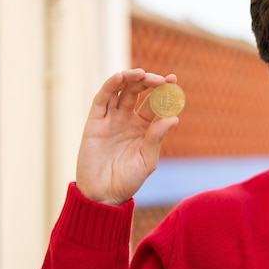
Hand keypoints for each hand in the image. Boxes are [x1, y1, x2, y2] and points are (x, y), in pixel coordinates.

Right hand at [76, 69, 179, 204]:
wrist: (103, 194)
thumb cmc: (128, 180)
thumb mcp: (147, 160)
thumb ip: (157, 138)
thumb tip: (173, 117)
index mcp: (144, 127)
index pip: (155, 103)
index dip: (164, 90)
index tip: (173, 79)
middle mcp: (127, 119)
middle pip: (138, 92)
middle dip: (149, 81)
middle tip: (160, 79)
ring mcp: (111, 118)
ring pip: (121, 91)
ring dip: (130, 78)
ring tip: (142, 74)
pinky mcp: (94, 121)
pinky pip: (102, 99)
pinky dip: (110, 86)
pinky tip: (121, 77)